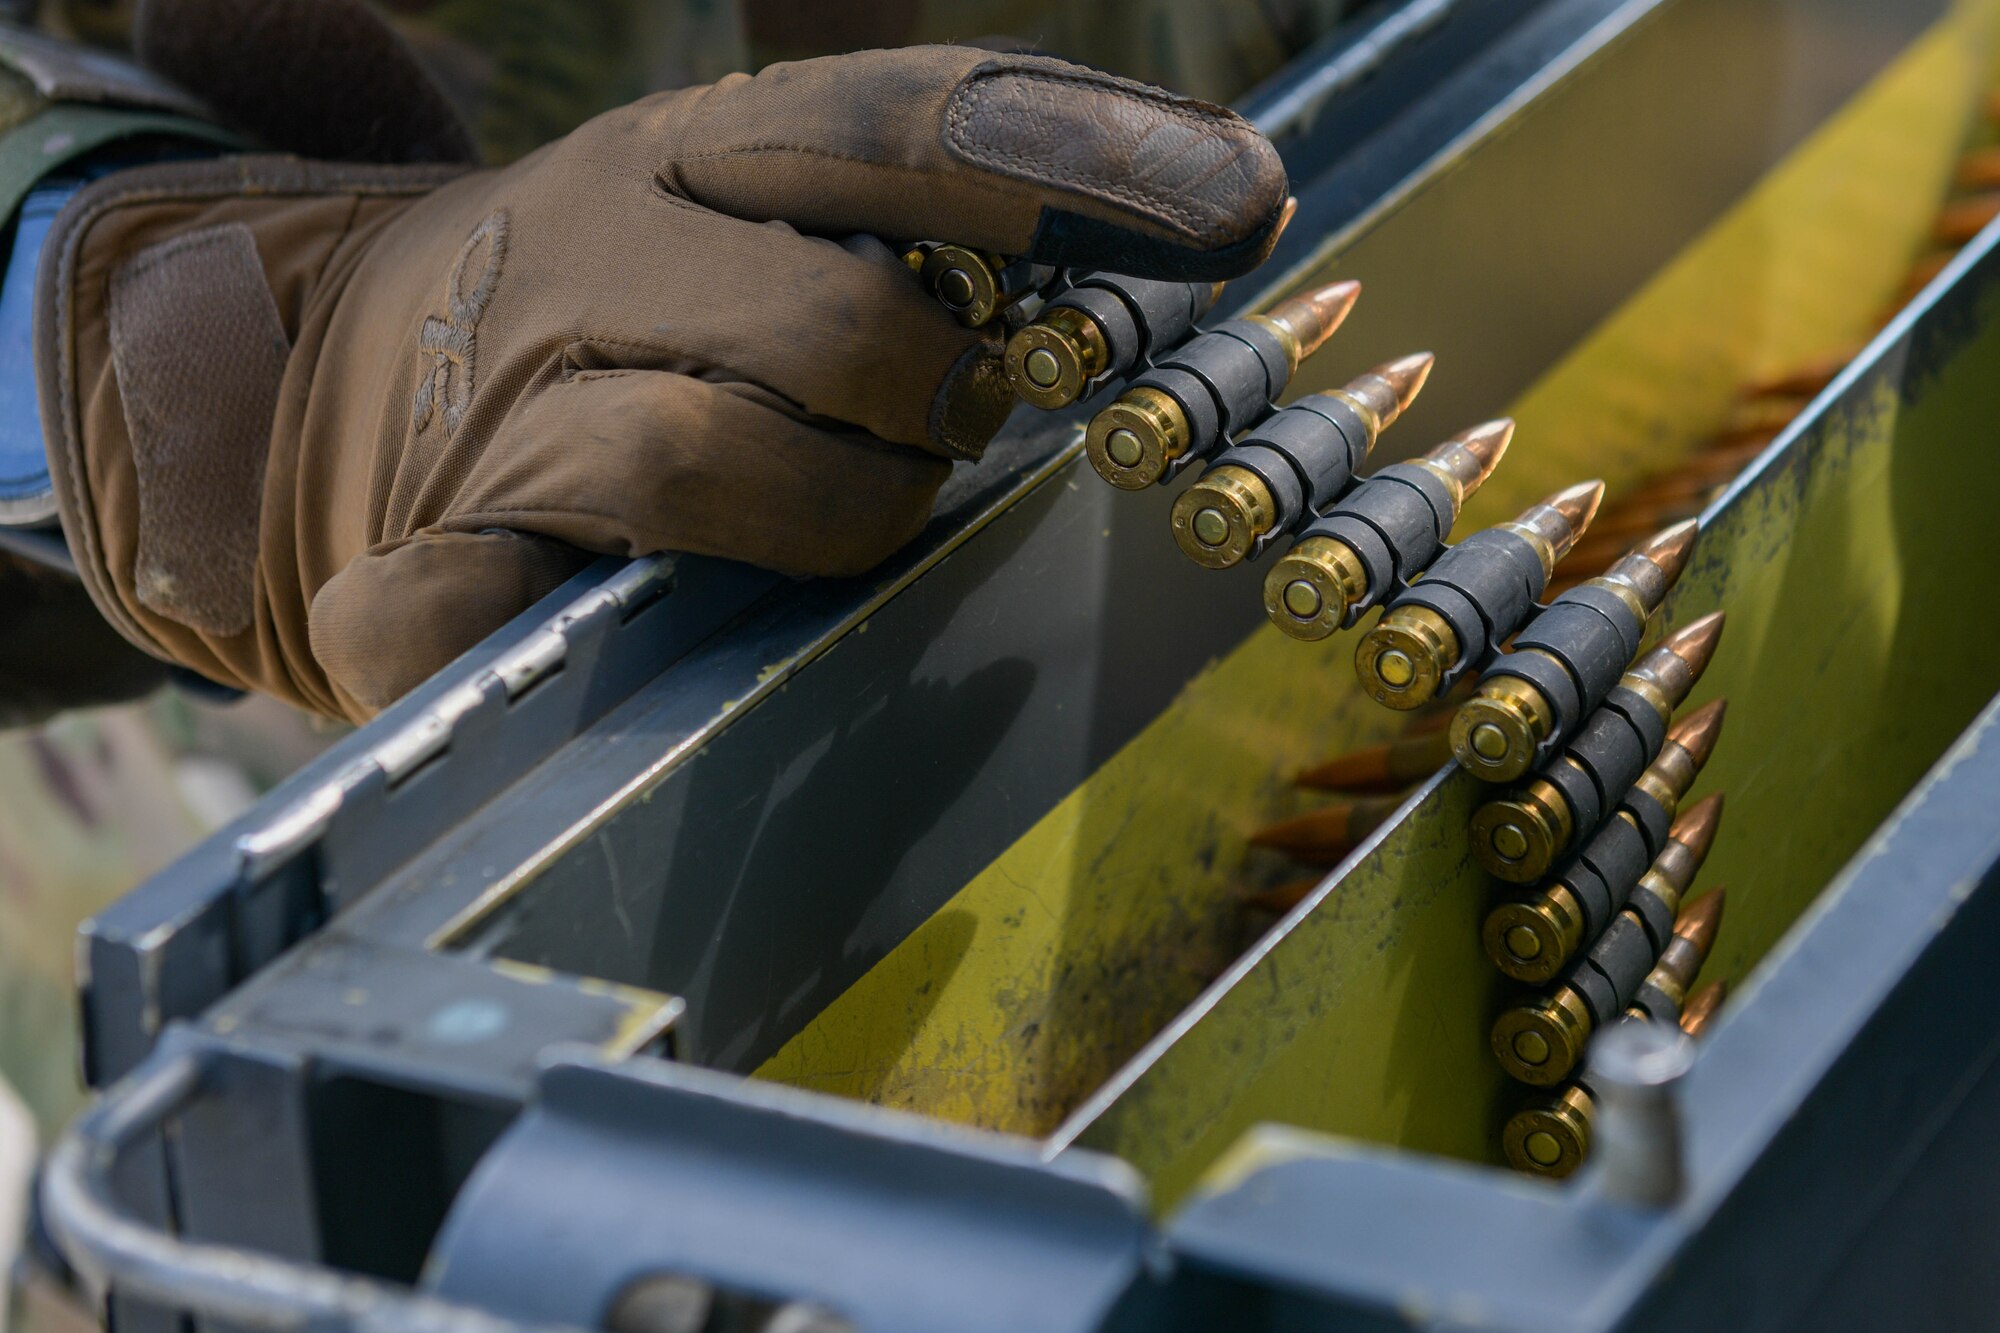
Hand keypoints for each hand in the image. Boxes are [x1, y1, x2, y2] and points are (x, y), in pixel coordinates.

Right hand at [39, 45, 1284, 718]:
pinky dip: (495, 624)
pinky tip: (542, 625)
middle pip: (839, 321)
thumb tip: (1220, 191)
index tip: (1243, 206)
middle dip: (940, 396)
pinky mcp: (423, 551)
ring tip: (841, 508)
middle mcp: (595, 257)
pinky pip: (454, 603)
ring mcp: (504, 409)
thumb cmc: (623, 300)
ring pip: (698, 461)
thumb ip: (938, 192)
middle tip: (957, 418)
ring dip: (824, 513)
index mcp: (689, 156)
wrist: (335, 369)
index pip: (899, 124)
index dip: (1079, 157)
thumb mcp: (752, 197)